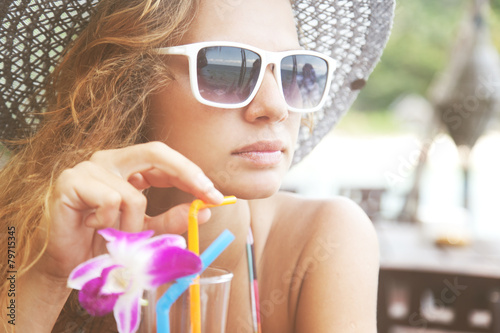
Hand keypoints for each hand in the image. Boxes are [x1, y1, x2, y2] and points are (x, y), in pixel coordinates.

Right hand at [38, 141, 222, 281]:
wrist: (67, 264)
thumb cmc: (104, 243)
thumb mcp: (145, 232)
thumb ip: (170, 219)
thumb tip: (203, 210)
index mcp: (129, 168)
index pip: (166, 160)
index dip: (193, 174)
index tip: (216, 195)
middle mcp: (111, 161)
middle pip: (156, 152)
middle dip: (187, 174)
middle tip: (207, 196)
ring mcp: (89, 167)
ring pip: (135, 194)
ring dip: (133, 226)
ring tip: (115, 235)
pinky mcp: (71, 180)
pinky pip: (110, 201)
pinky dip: (108, 223)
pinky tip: (91, 227)